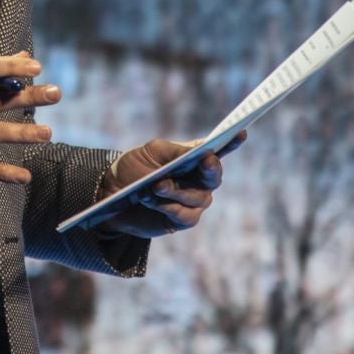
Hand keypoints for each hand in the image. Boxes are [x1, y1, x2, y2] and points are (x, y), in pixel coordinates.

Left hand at [89, 130, 246, 238]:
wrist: (112, 194)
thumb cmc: (134, 167)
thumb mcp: (152, 152)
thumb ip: (176, 151)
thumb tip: (200, 150)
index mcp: (195, 158)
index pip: (218, 150)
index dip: (232, 143)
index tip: (240, 133)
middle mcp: (199, 180)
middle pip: (214, 177)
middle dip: (210, 168)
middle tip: (205, 160)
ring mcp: (193, 202)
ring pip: (198, 198)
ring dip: (176, 191)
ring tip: (156, 185)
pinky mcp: (183, 220)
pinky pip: (185, 215)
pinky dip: (169, 207)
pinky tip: (152, 199)